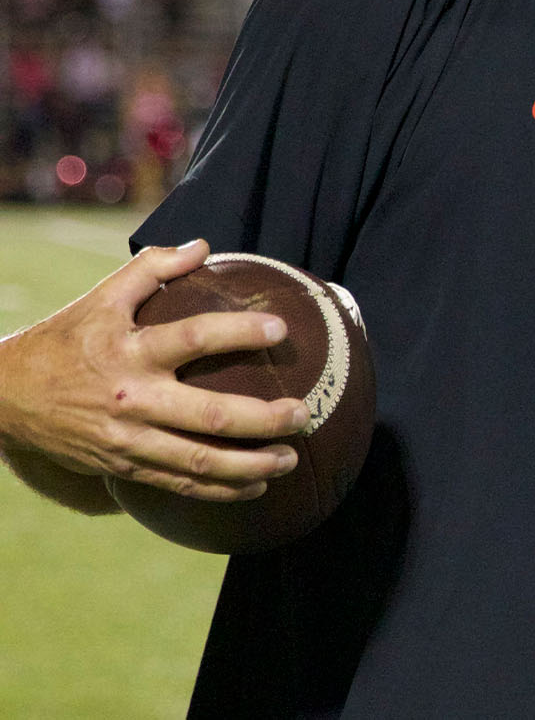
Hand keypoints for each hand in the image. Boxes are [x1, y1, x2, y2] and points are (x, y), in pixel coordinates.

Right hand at [0, 240, 308, 505]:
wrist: (5, 398)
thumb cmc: (63, 340)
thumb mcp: (99, 298)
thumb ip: (151, 268)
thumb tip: (204, 246)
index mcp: (130, 350)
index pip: (193, 338)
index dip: (239, 333)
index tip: (280, 329)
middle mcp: (133, 399)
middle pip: (210, 416)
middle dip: (264, 419)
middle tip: (302, 413)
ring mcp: (129, 439)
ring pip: (200, 462)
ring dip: (252, 466)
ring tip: (291, 460)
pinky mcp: (125, 466)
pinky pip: (180, 485)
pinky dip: (221, 491)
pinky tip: (256, 488)